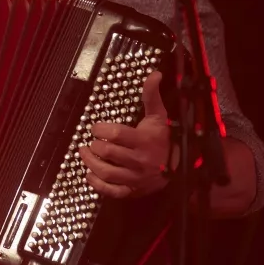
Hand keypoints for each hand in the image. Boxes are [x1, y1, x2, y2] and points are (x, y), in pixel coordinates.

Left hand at [78, 71, 175, 198]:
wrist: (178, 165)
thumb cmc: (163, 138)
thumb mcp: (158, 115)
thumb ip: (151, 95)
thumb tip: (154, 73)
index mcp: (144, 140)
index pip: (116, 134)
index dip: (100, 129)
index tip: (95, 127)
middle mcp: (139, 160)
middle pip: (108, 153)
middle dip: (95, 145)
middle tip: (91, 141)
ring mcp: (135, 178)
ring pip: (107, 172)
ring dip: (90, 163)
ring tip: (84, 153)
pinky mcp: (132, 191)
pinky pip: (112, 191)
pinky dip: (97, 185)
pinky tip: (90, 175)